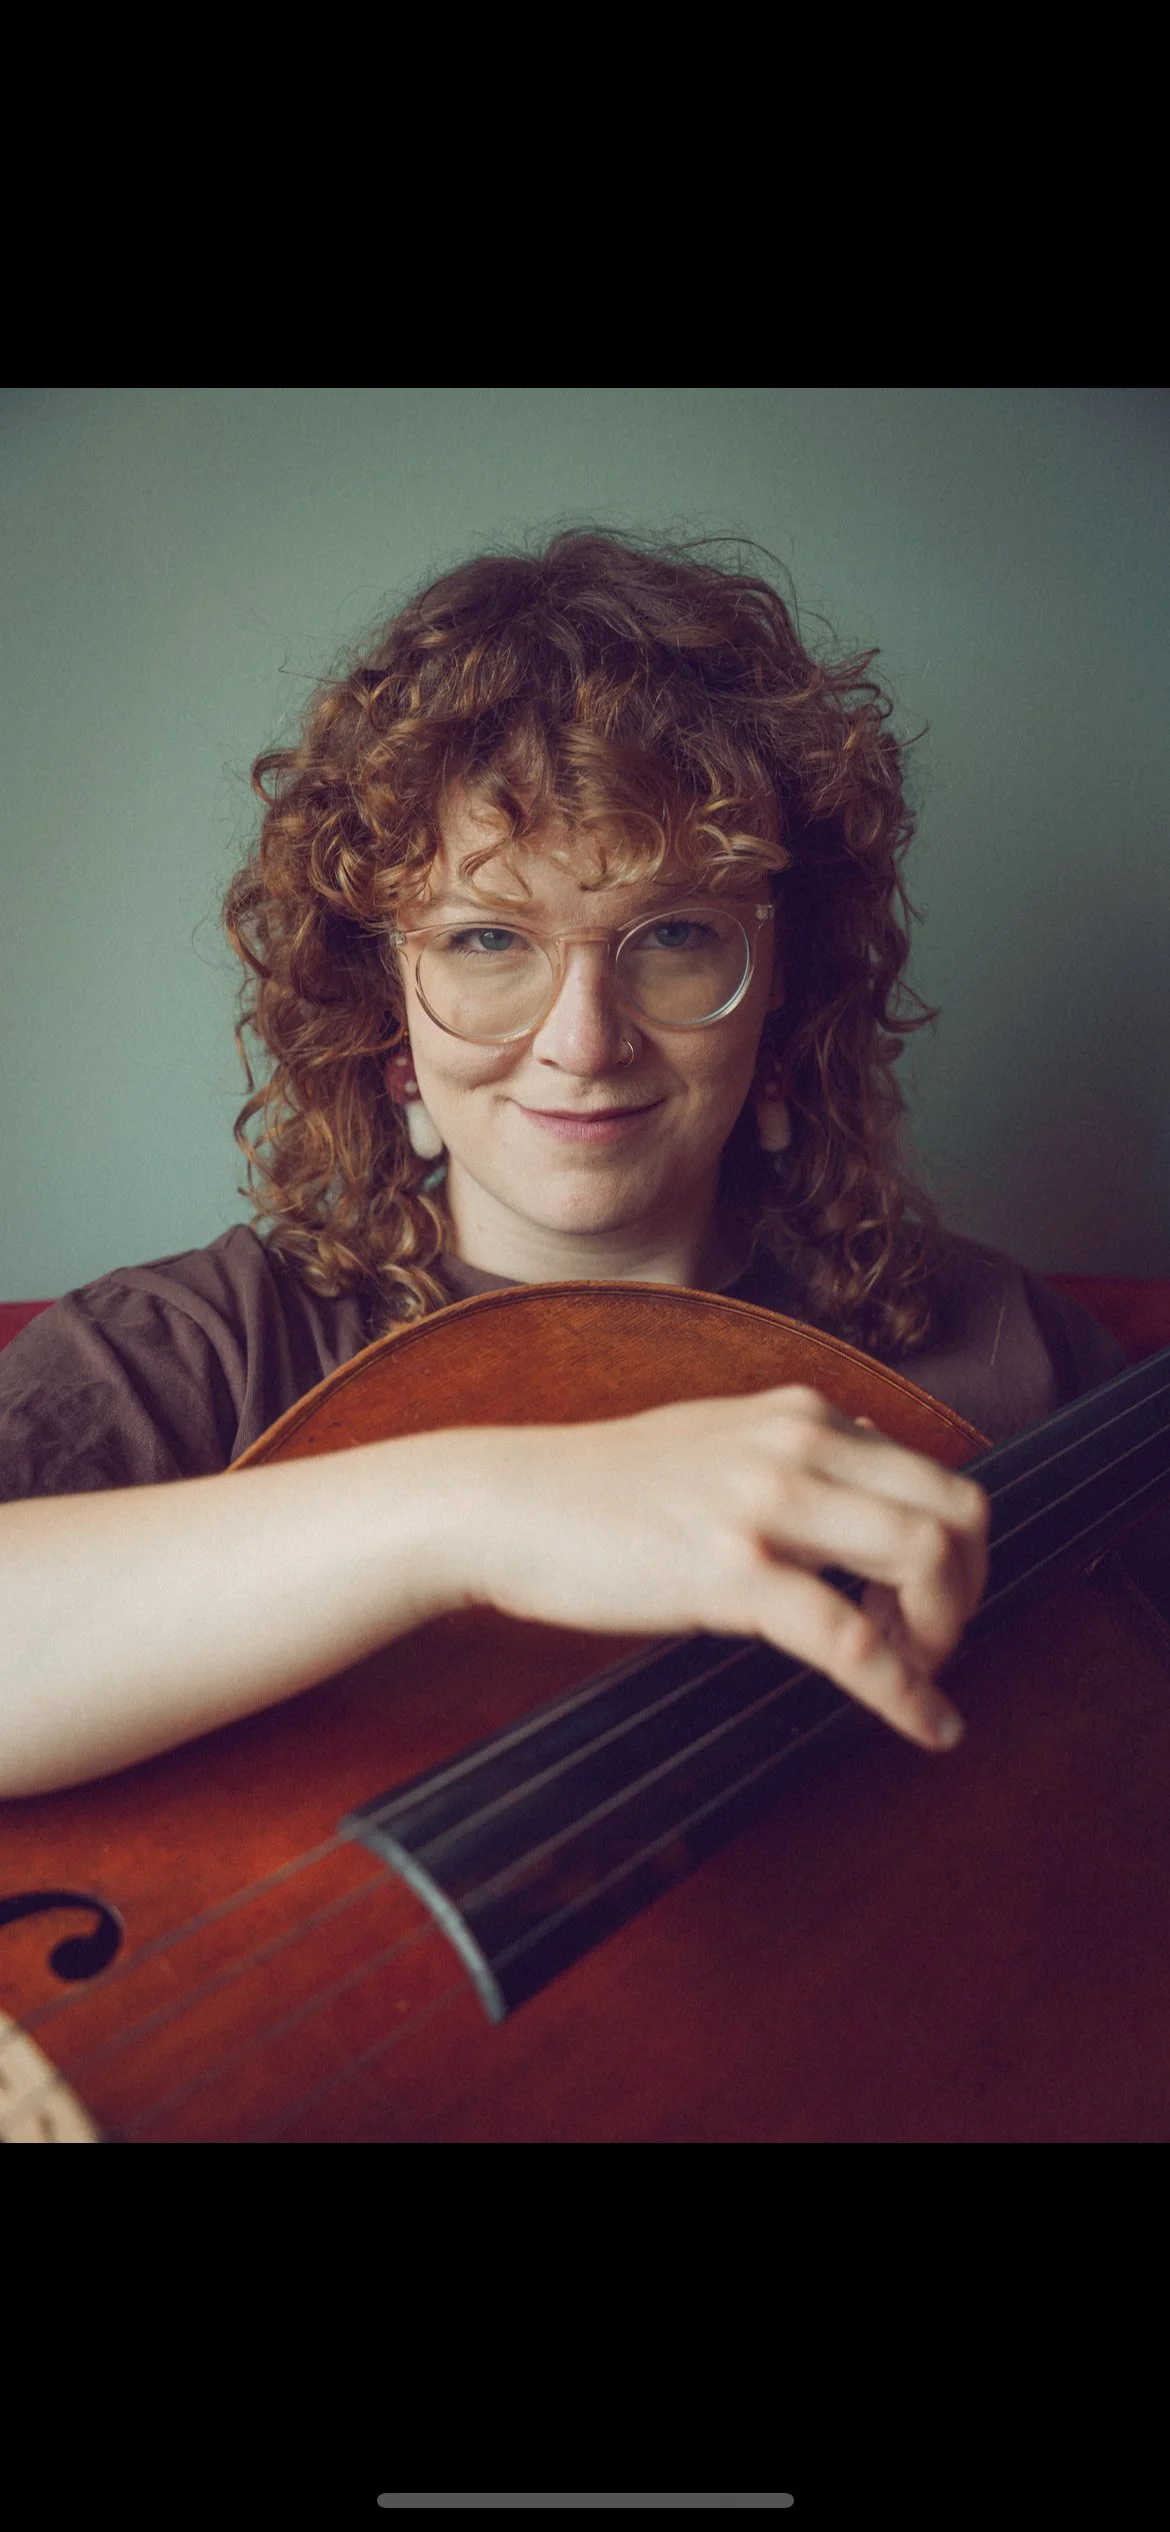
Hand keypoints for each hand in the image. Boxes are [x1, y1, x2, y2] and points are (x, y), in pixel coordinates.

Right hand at [448, 1387, 989, 1752]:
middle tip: (936, 1642)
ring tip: (914, 1676)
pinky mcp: (732, 1571)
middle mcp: (799, 1444)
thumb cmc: (596, 1491)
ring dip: (943, 1633)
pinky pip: (853, 1642)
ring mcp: (768, 1503)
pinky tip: (925, 1727)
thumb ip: (791, 1462)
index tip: (924, 1604)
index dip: (952, 1551)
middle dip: (969, 1590)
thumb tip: (854, 1507)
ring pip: (926, 1559)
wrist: (502, 1503)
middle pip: (956, 1510)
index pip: (932, 1473)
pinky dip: (906, 1693)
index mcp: (800, 1416)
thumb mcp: (715, 1446)